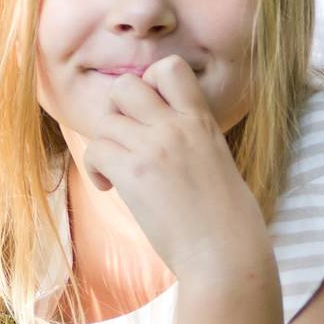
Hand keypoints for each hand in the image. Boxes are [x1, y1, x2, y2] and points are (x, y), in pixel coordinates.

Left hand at [82, 56, 268, 279]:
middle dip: (117, 111)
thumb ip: (189, 135)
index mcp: (202, 120)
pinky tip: (110, 187)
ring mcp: (155, 147)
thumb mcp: (216, 158)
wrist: (228, 256)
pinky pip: (95, 150)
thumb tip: (156, 128)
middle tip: (126, 139)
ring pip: (105, 121)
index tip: (149, 112)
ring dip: (105, 145)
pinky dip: (95, 169)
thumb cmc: (227, 219)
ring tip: (117, 171)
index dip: (149, 82)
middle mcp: (177, 126)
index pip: (168, 67)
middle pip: (124, 85)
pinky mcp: (134, 173)